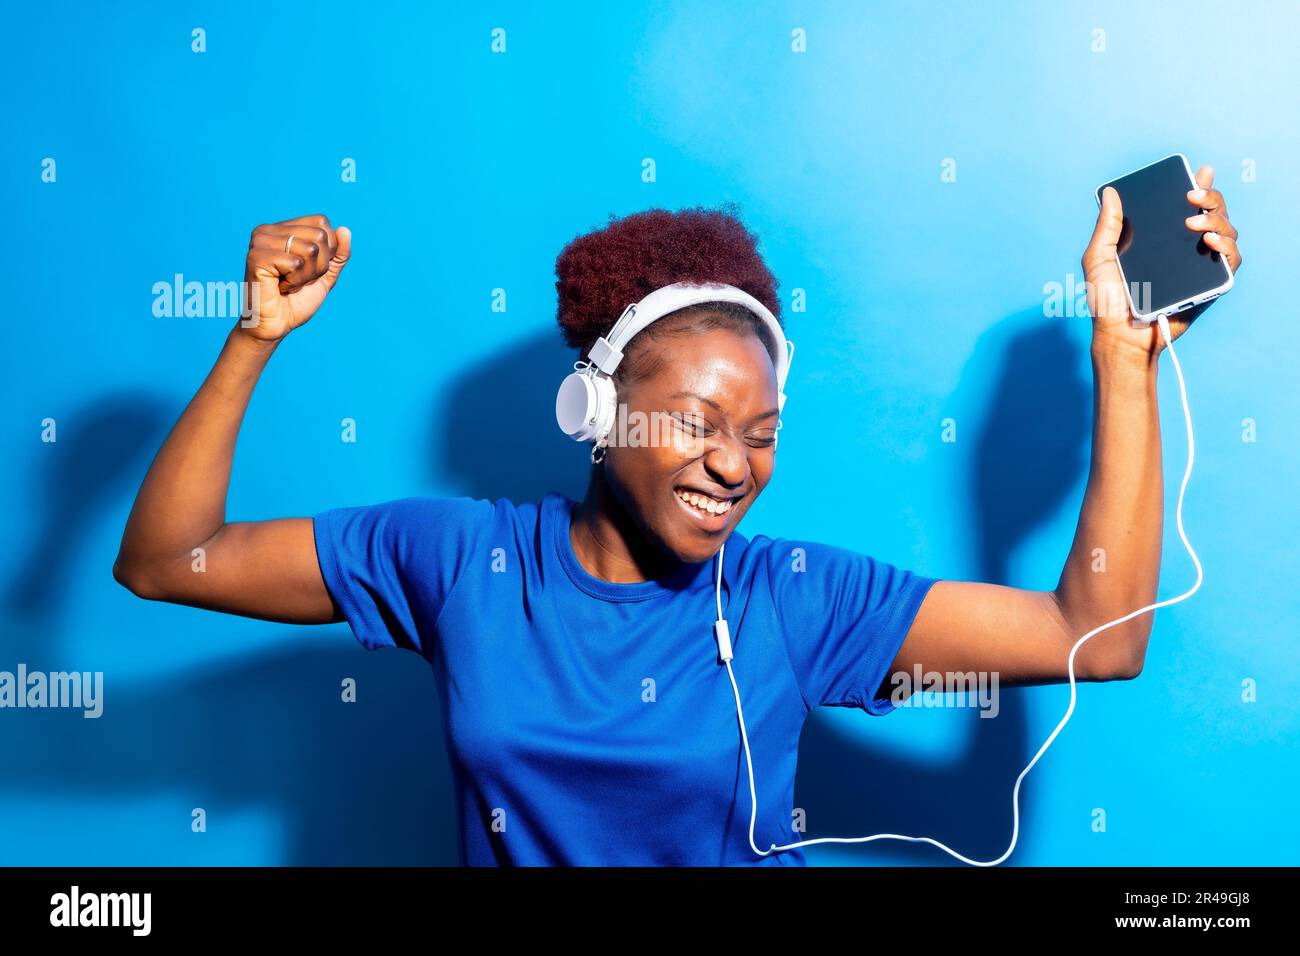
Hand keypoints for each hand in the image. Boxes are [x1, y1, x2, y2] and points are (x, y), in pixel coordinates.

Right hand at [241, 214, 350, 341]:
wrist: (277, 325)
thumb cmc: (296, 300)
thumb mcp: (326, 275)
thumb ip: (338, 254)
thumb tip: (345, 229)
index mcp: (283, 228)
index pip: (322, 222)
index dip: (326, 251)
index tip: (306, 268)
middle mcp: (269, 229)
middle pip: (319, 236)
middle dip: (317, 266)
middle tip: (296, 279)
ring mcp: (260, 241)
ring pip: (310, 250)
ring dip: (306, 276)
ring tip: (288, 284)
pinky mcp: (256, 256)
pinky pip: (296, 264)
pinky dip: (295, 282)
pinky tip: (279, 288)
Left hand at [1083, 165, 1241, 364]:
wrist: (1120, 337)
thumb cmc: (1107, 301)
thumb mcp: (1098, 259)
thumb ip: (1106, 227)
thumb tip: (1110, 193)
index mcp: (1160, 238)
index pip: (1185, 206)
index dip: (1198, 186)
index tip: (1199, 172)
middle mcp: (1183, 248)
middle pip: (1211, 213)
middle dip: (1210, 197)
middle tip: (1192, 196)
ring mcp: (1198, 265)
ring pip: (1225, 232)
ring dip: (1217, 219)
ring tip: (1195, 222)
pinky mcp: (1210, 284)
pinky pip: (1230, 261)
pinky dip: (1226, 246)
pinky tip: (1210, 240)